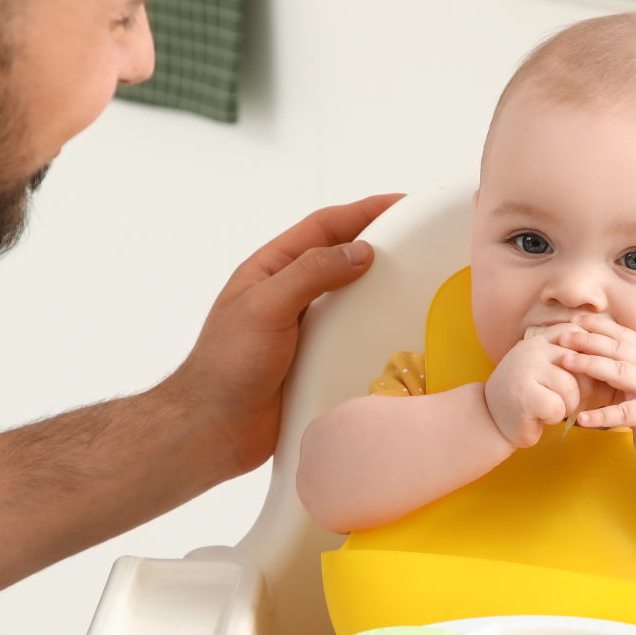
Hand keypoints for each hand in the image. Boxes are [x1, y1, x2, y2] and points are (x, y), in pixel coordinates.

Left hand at [171, 194, 403, 476]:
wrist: (216, 429)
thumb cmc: (227, 365)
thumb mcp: (266, 305)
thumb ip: (310, 273)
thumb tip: (359, 252)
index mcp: (272, 271)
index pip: (323, 228)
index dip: (362, 212)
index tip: (400, 205)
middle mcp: (289, 297)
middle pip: (341, 262)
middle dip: (378, 249)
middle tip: (419, 246)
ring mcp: (303, 333)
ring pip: (349, 305)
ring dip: (379, 297)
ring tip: (417, 291)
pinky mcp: (314, 367)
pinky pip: (350, 345)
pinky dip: (373, 339)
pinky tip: (395, 341)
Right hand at [484, 322, 610, 447]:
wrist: (491, 420)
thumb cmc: (527, 396)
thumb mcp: (546, 367)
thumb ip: (569, 354)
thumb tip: (614, 351)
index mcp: (540, 339)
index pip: (580, 337)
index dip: (591, 358)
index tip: (590, 375)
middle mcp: (532, 349)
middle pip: (581, 364)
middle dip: (582, 387)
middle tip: (565, 398)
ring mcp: (526, 370)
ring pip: (571, 388)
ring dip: (567, 405)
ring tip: (549, 407)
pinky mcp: (524, 395)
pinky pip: (558, 407)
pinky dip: (553, 417)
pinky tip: (538, 416)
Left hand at [558, 315, 635, 460]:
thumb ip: (620, 362)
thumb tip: (585, 350)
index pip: (621, 334)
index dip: (598, 325)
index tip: (574, 318)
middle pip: (617, 348)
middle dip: (588, 340)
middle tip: (562, 337)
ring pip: (619, 372)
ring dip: (590, 364)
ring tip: (565, 362)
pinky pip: (622, 413)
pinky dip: (601, 416)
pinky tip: (581, 418)